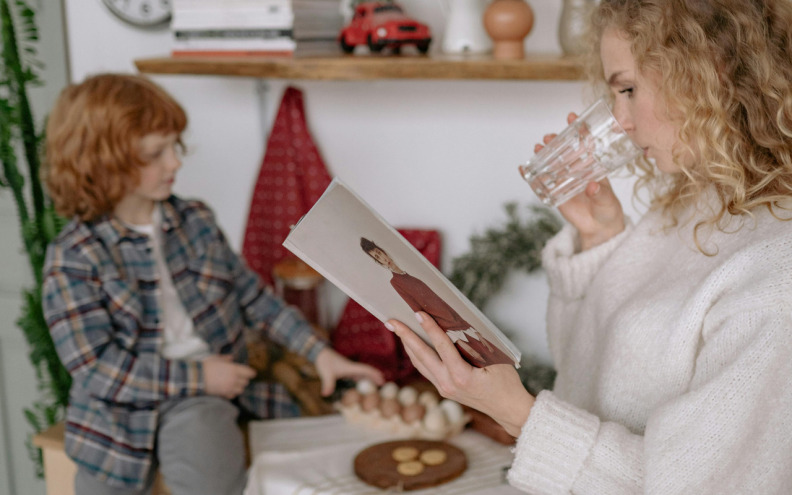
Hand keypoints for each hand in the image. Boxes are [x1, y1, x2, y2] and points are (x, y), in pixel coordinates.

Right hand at [202, 354, 256, 398]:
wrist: (196, 377)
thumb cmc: (206, 365)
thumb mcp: (216, 358)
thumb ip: (226, 358)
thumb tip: (231, 358)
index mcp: (234, 369)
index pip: (249, 373)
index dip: (250, 372)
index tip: (250, 372)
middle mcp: (234, 379)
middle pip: (246, 382)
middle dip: (244, 379)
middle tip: (240, 377)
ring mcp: (229, 388)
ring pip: (241, 390)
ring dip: (239, 387)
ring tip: (234, 383)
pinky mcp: (223, 394)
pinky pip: (233, 396)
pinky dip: (232, 393)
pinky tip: (228, 389)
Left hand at [314, 348, 384, 396]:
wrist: (320, 353)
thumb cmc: (325, 362)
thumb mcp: (326, 374)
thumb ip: (328, 384)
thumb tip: (325, 394)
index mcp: (350, 367)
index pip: (366, 370)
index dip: (374, 374)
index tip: (382, 379)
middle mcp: (352, 367)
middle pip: (367, 371)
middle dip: (375, 376)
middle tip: (383, 383)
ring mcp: (349, 368)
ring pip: (362, 373)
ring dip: (369, 377)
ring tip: (376, 384)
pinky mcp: (345, 370)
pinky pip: (356, 375)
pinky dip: (361, 378)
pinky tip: (361, 384)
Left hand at [388, 312, 533, 436]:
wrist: (508, 409)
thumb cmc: (505, 381)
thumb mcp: (495, 359)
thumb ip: (475, 342)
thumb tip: (455, 323)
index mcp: (462, 376)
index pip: (441, 347)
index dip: (429, 328)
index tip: (418, 313)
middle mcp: (448, 384)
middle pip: (421, 356)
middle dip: (405, 336)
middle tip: (390, 320)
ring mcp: (443, 389)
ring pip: (419, 363)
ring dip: (407, 345)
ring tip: (396, 328)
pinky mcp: (443, 390)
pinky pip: (425, 369)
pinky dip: (417, 355)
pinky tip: (411, 343)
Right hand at [538, 113, 624, 250]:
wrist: (598, 228)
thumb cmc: (607, 210)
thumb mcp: (608, 201)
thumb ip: (601, 194)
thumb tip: (592, 186)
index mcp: (592, 165)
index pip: (585, 143)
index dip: (578, 129)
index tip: (572, 116)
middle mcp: (577, 169)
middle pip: (564, 150)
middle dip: (556, 140)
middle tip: (550, 136)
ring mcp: (564, 179)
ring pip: (551, 163)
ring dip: (543, 153)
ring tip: (538, 147)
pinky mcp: (554, 192)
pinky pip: (540, 182)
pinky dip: (530, 175)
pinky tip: (523, 169)